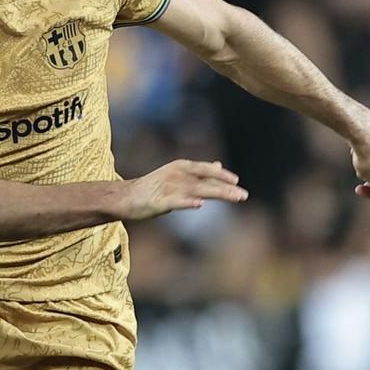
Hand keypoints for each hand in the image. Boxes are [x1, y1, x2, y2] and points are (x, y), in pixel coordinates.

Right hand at [122, 160, 246, 220]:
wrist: (126, 197)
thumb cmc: (154, 188)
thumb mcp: (178, 175)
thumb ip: (199, 173)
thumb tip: (218, 165)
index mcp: (181, 167)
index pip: (206, 170)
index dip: (222, 176)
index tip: (237, 181)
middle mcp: (177, 175)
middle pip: (206, 181)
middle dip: (226, 188)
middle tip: (243, 195)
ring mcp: (169, 187)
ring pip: (198, 191)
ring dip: (217, 194)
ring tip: (233, 198)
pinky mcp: (160, 202)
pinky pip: (177, 202)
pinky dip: (188, 202)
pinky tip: (199, 204)